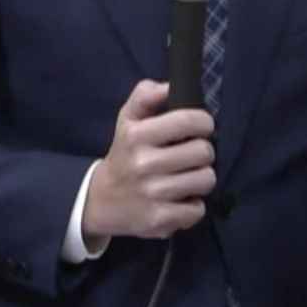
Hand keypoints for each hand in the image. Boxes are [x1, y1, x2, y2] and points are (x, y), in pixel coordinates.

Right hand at [82, 80, 215, 240]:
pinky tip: (179, 199)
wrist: (101, 200)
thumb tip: (169, 86)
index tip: (200, 128)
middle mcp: (144, 164)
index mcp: (137, 135)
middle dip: (202, 152)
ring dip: (200, 178)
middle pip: (204, 152)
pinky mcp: (159, 220)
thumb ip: (146, 95)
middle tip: (191, 155)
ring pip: (206, 180)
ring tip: (186, 176)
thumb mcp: (128, 119)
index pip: (188, 121)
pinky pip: (197, 209)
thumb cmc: (125, 153)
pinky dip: (193, 206)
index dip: (203, 122)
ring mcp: (152, 194)